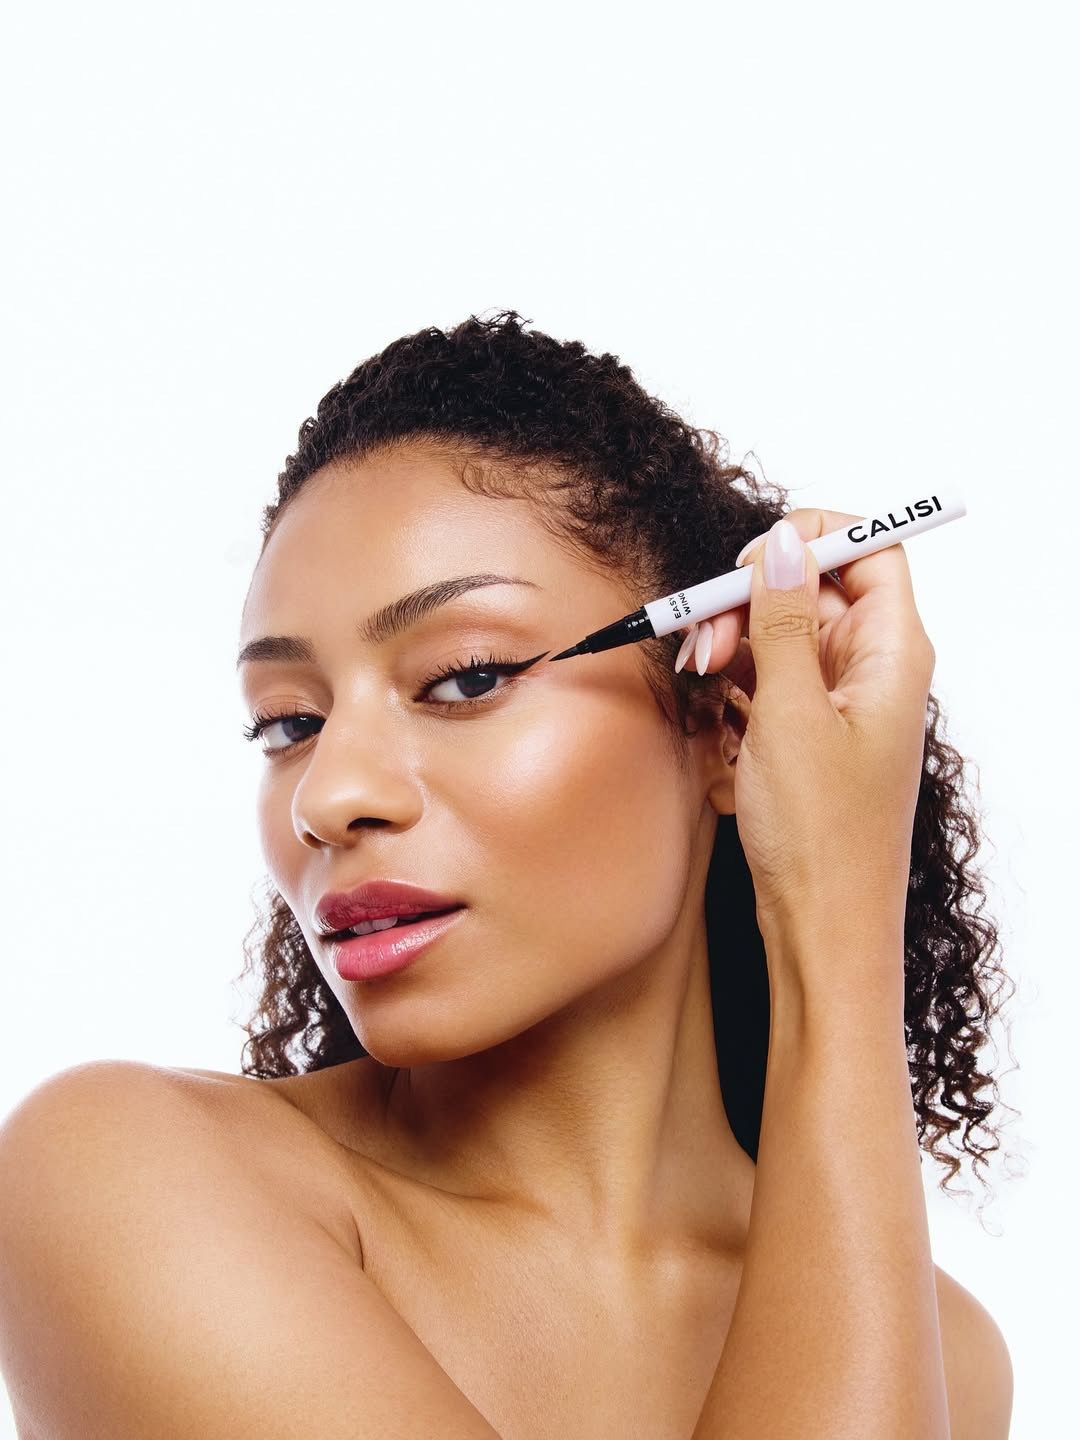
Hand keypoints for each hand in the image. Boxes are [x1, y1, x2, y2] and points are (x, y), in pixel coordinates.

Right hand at [680, 512, 935, 977]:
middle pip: (811, 590)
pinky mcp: (804, 735)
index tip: (753, 561)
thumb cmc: (824, 837)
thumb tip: (785, 543)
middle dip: (749, 601)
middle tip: (704, 637)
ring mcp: (835, 704)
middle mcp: (870, 670)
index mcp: (891, 653)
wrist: (821, 928)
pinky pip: (764, 683)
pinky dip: (731, 688)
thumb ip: (783, 620)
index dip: (814, 539)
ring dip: (731, 646)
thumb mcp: (791, 713)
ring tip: (697, 678)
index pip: (871, 549)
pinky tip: (709, 715)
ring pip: (778, 636)